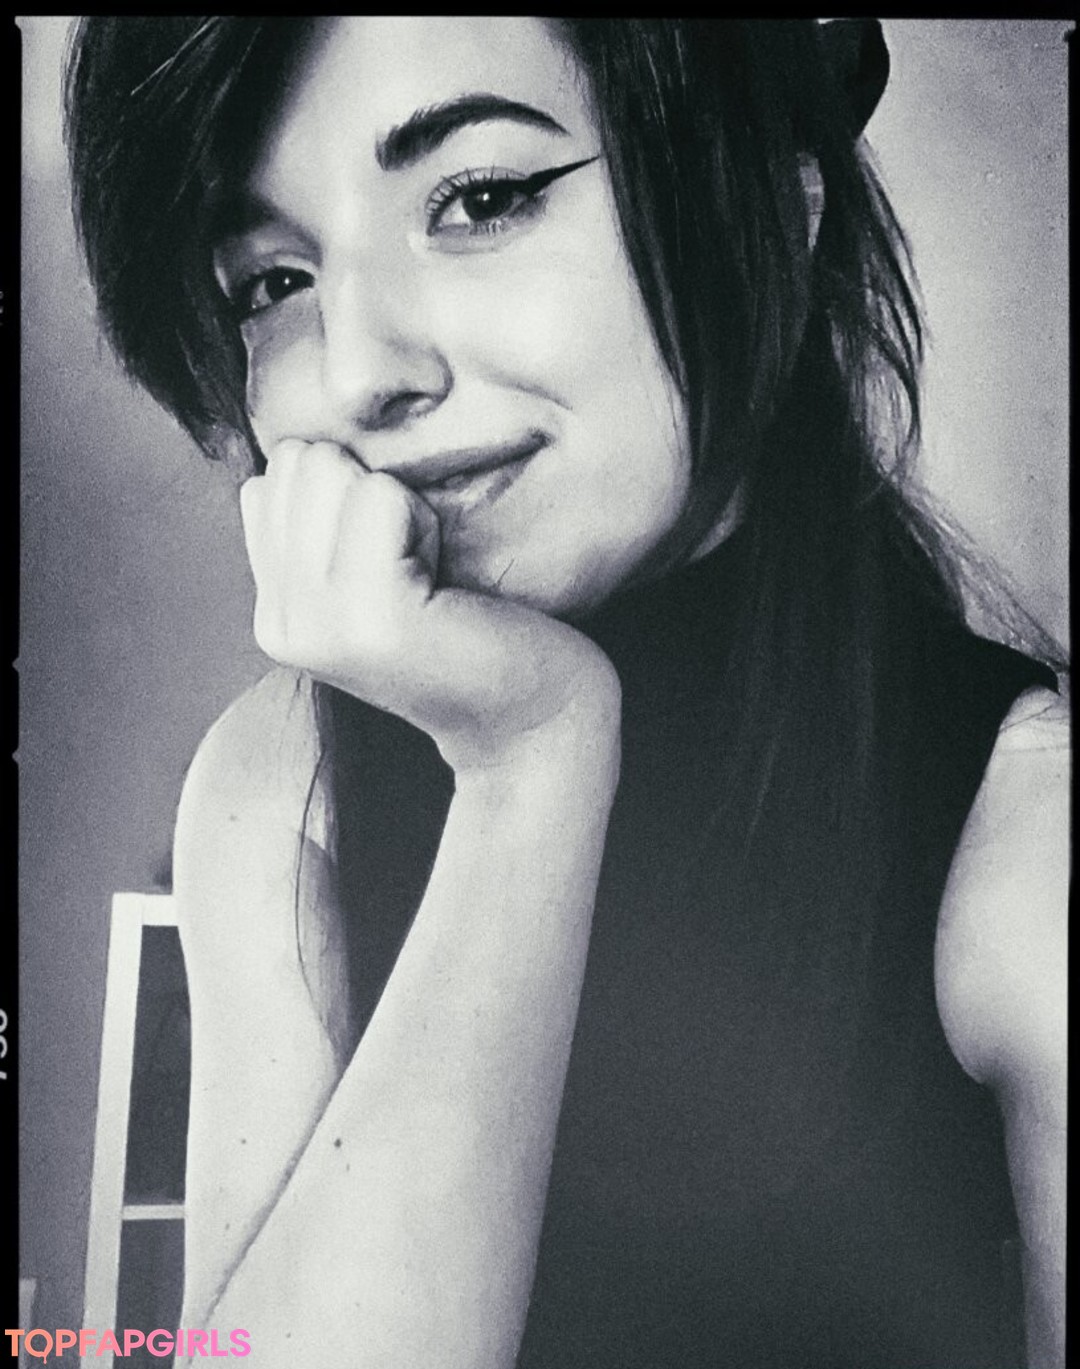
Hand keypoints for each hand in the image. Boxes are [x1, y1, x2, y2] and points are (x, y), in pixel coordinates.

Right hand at [240, 439, 620, 774]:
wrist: (532, 718)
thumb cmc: (472, 631)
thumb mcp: (372, 576)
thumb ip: (320, 525)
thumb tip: (295, 447)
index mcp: (276, 615)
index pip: (271, 480)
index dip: (347, 493)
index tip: (394, 562)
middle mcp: (282, 626)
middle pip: (298, 465)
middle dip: (370, 490)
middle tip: (418, 568)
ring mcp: (320, 625)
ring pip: (336, 473)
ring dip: (402, 506)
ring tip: (432, 577)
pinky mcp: (372, 616)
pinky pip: (381, 497)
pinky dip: (424, 520)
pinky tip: (444, 582)